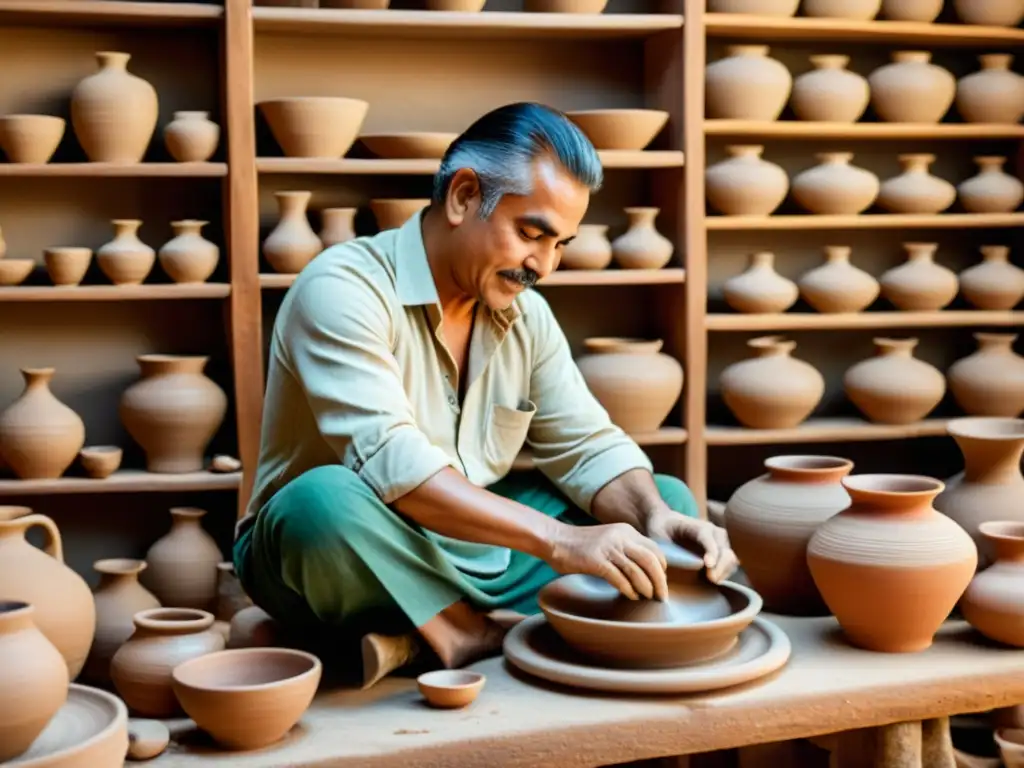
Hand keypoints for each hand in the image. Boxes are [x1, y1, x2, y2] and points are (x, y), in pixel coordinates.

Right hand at [546, 522, 668, 600]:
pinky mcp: (596, 560)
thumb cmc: (582, 545)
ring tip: (648, 598)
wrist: (555, 540)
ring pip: (637, 571)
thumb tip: (644, 572)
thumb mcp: (609, 540)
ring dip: (646, 588)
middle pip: (651, 560)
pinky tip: (631, 596)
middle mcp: (620, 537)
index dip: (662, 568)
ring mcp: (608, 548)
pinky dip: (628, 590)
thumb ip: (626, 549)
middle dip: (660, 581)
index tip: (661, 582)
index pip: (655, 549)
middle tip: (661, 597)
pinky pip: (619, 578)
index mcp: (626, 531)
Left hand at [643, 508, 737, 583]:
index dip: (711, 551)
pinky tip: (713, 580)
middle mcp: (713, 533)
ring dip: (724, 571)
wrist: (666, 523)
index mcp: (698, 526)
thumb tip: (672, 567)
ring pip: (730, 558)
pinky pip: (729, 565)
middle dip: (721, 565)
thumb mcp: (658, 536)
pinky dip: (724, 573)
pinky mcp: (721, 553)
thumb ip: (666, 550)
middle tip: (711, 579)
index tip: (708, 565)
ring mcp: (720, 543)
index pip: (709, 537)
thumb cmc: (661, 529)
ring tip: (711, 581)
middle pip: (725, 549)